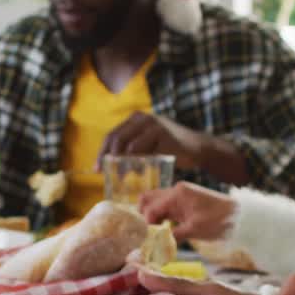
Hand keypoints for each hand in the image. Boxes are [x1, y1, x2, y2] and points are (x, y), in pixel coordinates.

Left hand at [95, 112, 211, 170]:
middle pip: (116, 138)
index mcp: (135, 119)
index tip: (97, 169)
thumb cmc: (170, 149)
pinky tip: (138, 171)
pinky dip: (137, 162)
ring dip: (122, 162)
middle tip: (107, 174)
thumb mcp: (148, 145)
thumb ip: (132, 150)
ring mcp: (153, 125)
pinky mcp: (162, 134)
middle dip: (108, 158)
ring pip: (127, 144)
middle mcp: (142, 118)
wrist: (197, 148)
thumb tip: (110, 166)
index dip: (102, 152)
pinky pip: (142, 148)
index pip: (112, 135)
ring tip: (123, 176)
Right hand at [139, 181, 235, 241]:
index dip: (147, 223)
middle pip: (148, 199)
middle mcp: (176, 191)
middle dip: (145, 215)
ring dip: (153, 216)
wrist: (239, 217)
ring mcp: (180, 195)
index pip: (151, 207)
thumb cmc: (218, 221)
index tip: (149, 238)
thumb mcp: (194, 230)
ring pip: (156, 202)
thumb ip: (173, 235)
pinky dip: (162, 217)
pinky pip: (166, 207)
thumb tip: (157, 244)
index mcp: (177, 194)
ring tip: (157, 233)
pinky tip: (165, 230)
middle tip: (149, 232)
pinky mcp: (185, 202)